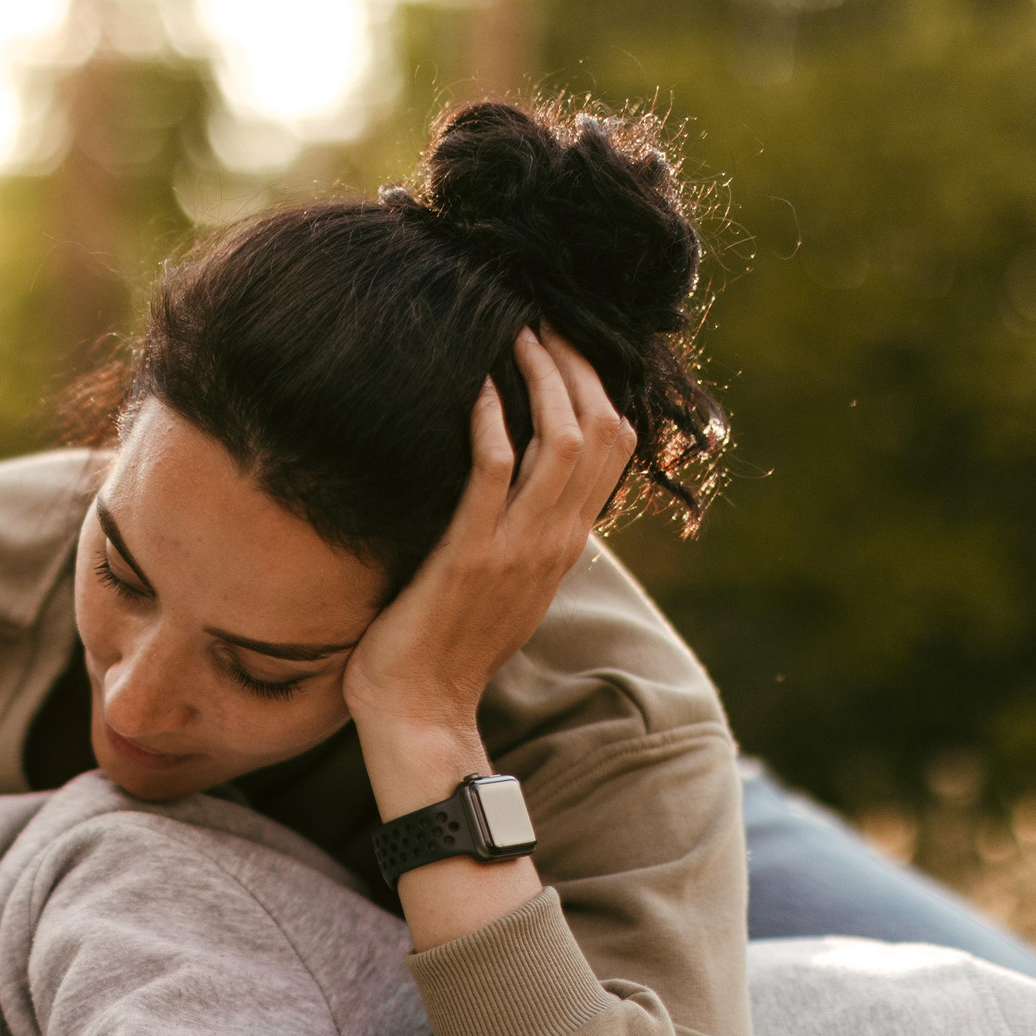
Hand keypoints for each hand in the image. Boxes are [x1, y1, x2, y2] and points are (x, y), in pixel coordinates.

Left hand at [343, 325, 636, 791]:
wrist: (421, 713)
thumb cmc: (445, 646)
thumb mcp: (500, 582)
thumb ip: (516, 533)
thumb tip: (508, 484)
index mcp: (565, 544)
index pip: (614, 448)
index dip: (599, 386)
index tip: (565, 344)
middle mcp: (555, 541)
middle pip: (601, 430)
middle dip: (576, 365)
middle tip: (541, 322)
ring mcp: (518, 548)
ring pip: (564, 441)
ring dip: (542, 378)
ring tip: (515, 334)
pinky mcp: (470, 555)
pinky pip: (494, 471)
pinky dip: (491, 420)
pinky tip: (477, 388)